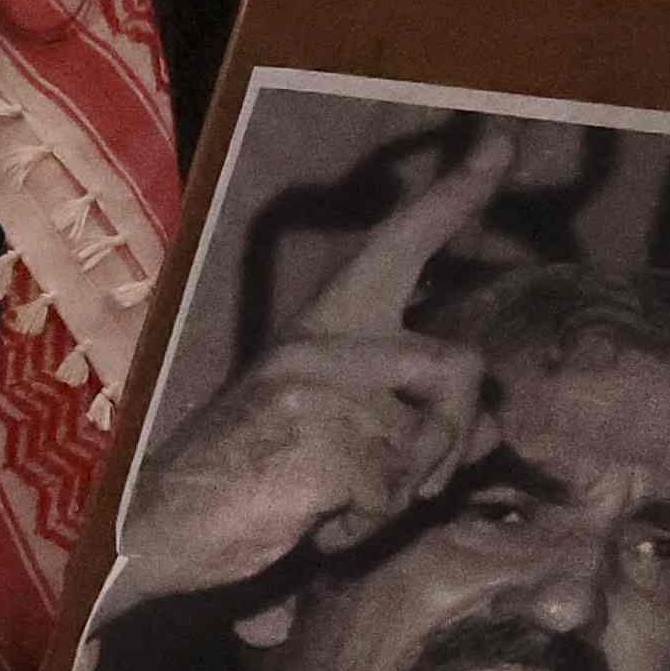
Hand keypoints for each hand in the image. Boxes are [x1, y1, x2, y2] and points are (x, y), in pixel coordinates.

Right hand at [120, 134, 510, 603]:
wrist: (167, 527)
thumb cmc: (259, 484)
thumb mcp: (347, 442)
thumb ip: (418, 422)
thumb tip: (493, 420)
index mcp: (324, 325)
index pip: (398, 245)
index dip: (454, 197)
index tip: (502, 142)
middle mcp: (319, 338)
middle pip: (459, 364)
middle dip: (456, 437)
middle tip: (413, 486)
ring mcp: (314, 381)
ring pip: (433, 439)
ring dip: (403, 495)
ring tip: (338, 503)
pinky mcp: (315, 433)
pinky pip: (396, 487)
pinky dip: (367, 523)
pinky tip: (317, 521)